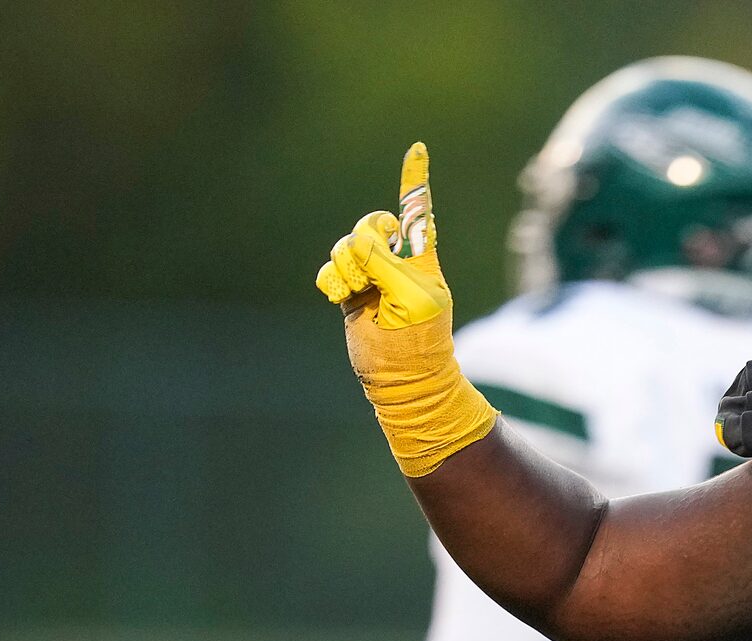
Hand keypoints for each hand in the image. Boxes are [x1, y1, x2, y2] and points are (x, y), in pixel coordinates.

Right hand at [314, 144, 494, 478]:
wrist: (403, 381)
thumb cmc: (419, 341)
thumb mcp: (410, 298)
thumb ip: (384, 263)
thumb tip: (360, 244)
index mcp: (421, 256)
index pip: (417, 210)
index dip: (414, 179)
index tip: (417, 148)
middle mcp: (396, 260)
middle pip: (370, 223)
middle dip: (364, 245)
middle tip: (371, 278)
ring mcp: (372, 275)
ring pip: (345, 247)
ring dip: (347, 269)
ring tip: (360, 296)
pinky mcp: (351, 292)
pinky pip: (330, 270)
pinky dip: (332, 282)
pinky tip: (341, 300)